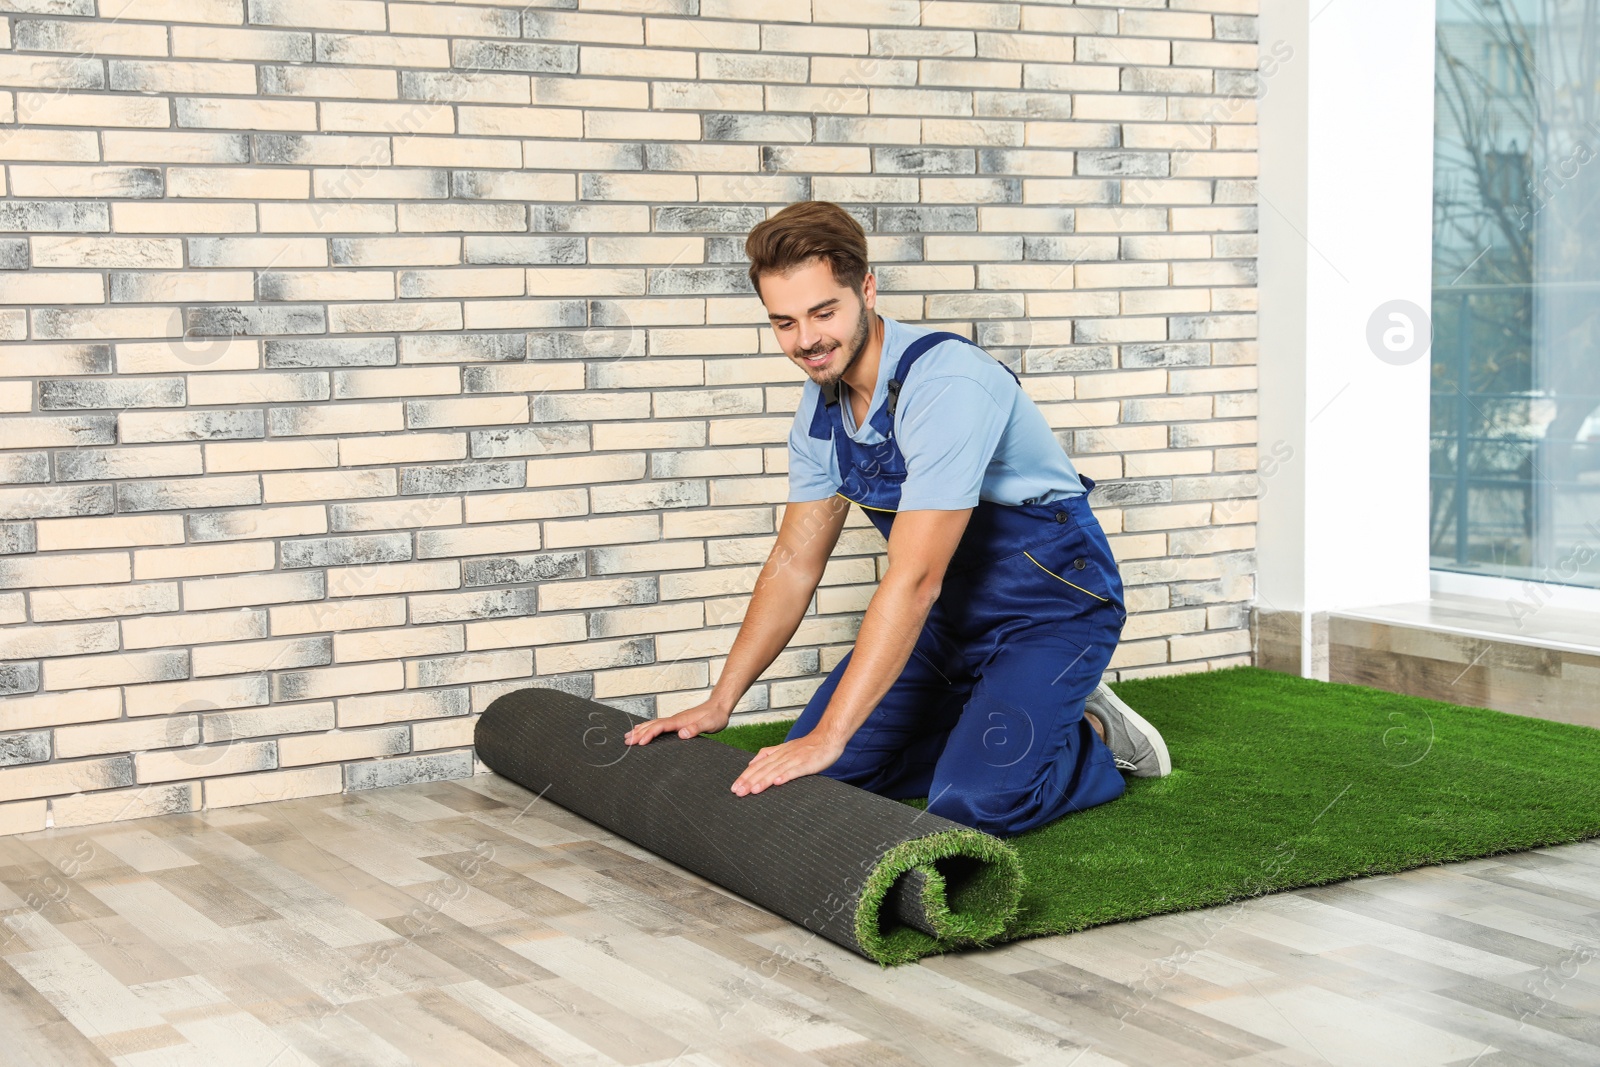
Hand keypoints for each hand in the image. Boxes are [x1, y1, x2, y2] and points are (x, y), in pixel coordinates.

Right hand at [623, 700, 730, 745]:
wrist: (719, 705)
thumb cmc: (715, 716)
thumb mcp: (709, 724)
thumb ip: (696, 728)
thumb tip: (681, 734)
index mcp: (680, 721)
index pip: (660, 727)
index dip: (649, 734)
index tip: (640, 742)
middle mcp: (675, 719)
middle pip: (652, 725)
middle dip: (639, 733)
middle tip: (626, 741)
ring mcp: (675, 720)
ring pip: (653, 724)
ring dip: (641, 730)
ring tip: (628, 736)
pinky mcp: (677, 722)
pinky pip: (658, 724)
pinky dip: (648, 727)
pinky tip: (643, 729)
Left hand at [731, 732, 845, 795]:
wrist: (828, 738)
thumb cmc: (808, 746)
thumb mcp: (785, 748)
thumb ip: (769, 753)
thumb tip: (752, 762)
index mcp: (777, 754)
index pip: (757, 766)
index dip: (745, 776)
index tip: (734, 788)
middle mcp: (783, 756)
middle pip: (763, 769)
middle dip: (749, 781)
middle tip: (738, 792)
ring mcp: (794, 759)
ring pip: (775, 771)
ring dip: (763, 781)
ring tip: (753, 790)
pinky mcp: (806, 763)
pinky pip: (794, 771)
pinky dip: (785, 776)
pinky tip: (777, 783)